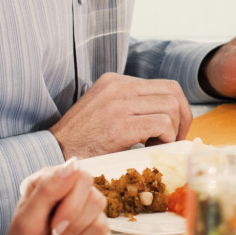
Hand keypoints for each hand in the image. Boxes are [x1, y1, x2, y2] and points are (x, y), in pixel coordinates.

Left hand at [0, 159, 111, 234]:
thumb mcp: (26, 220)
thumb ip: (47, 190)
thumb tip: (73, 163)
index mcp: (55, 184)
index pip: (81, 178)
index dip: (72, 204)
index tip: (53, 227)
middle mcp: (75, 197)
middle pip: (97, 201)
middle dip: (72, 231)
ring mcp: (88, 218)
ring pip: (101, 225)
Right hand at [51, 73, 191, 158]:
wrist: (52, 153)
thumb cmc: (80, 140)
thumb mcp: (104, 110)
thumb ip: (131, 105)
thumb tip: (167, 115)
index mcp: (115, 80)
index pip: (163, 85)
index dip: (177, 108)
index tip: (174, 129)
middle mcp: (117, 86)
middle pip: (173, 92)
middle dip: (183, 117)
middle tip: (176, 138)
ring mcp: (117, 104)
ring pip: (171, 107)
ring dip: (173, 131)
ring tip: (157, 145)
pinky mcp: (119, 125)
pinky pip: (162, 124)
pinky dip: (166, 139)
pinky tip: (151, 148)